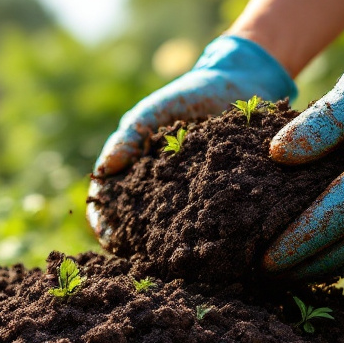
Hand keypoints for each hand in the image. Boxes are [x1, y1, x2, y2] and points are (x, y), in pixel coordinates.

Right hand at [86, 35, 295, 241]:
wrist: (240, 85)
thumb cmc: (189, 95)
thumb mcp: (156, 109)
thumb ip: (131, 134)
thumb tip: (104, 169)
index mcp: (136, 168)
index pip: (109, 201)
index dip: (103, 221)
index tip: (106, 235)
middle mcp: (160, 188)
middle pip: (136, 223)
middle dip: (133, 242)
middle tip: (137, 257)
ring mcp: (190, 196)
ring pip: (172, 228)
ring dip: (167, 244)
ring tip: (170, 257)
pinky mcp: (222, 197)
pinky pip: (211, 219)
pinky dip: (206, 233)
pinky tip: (210, 242)